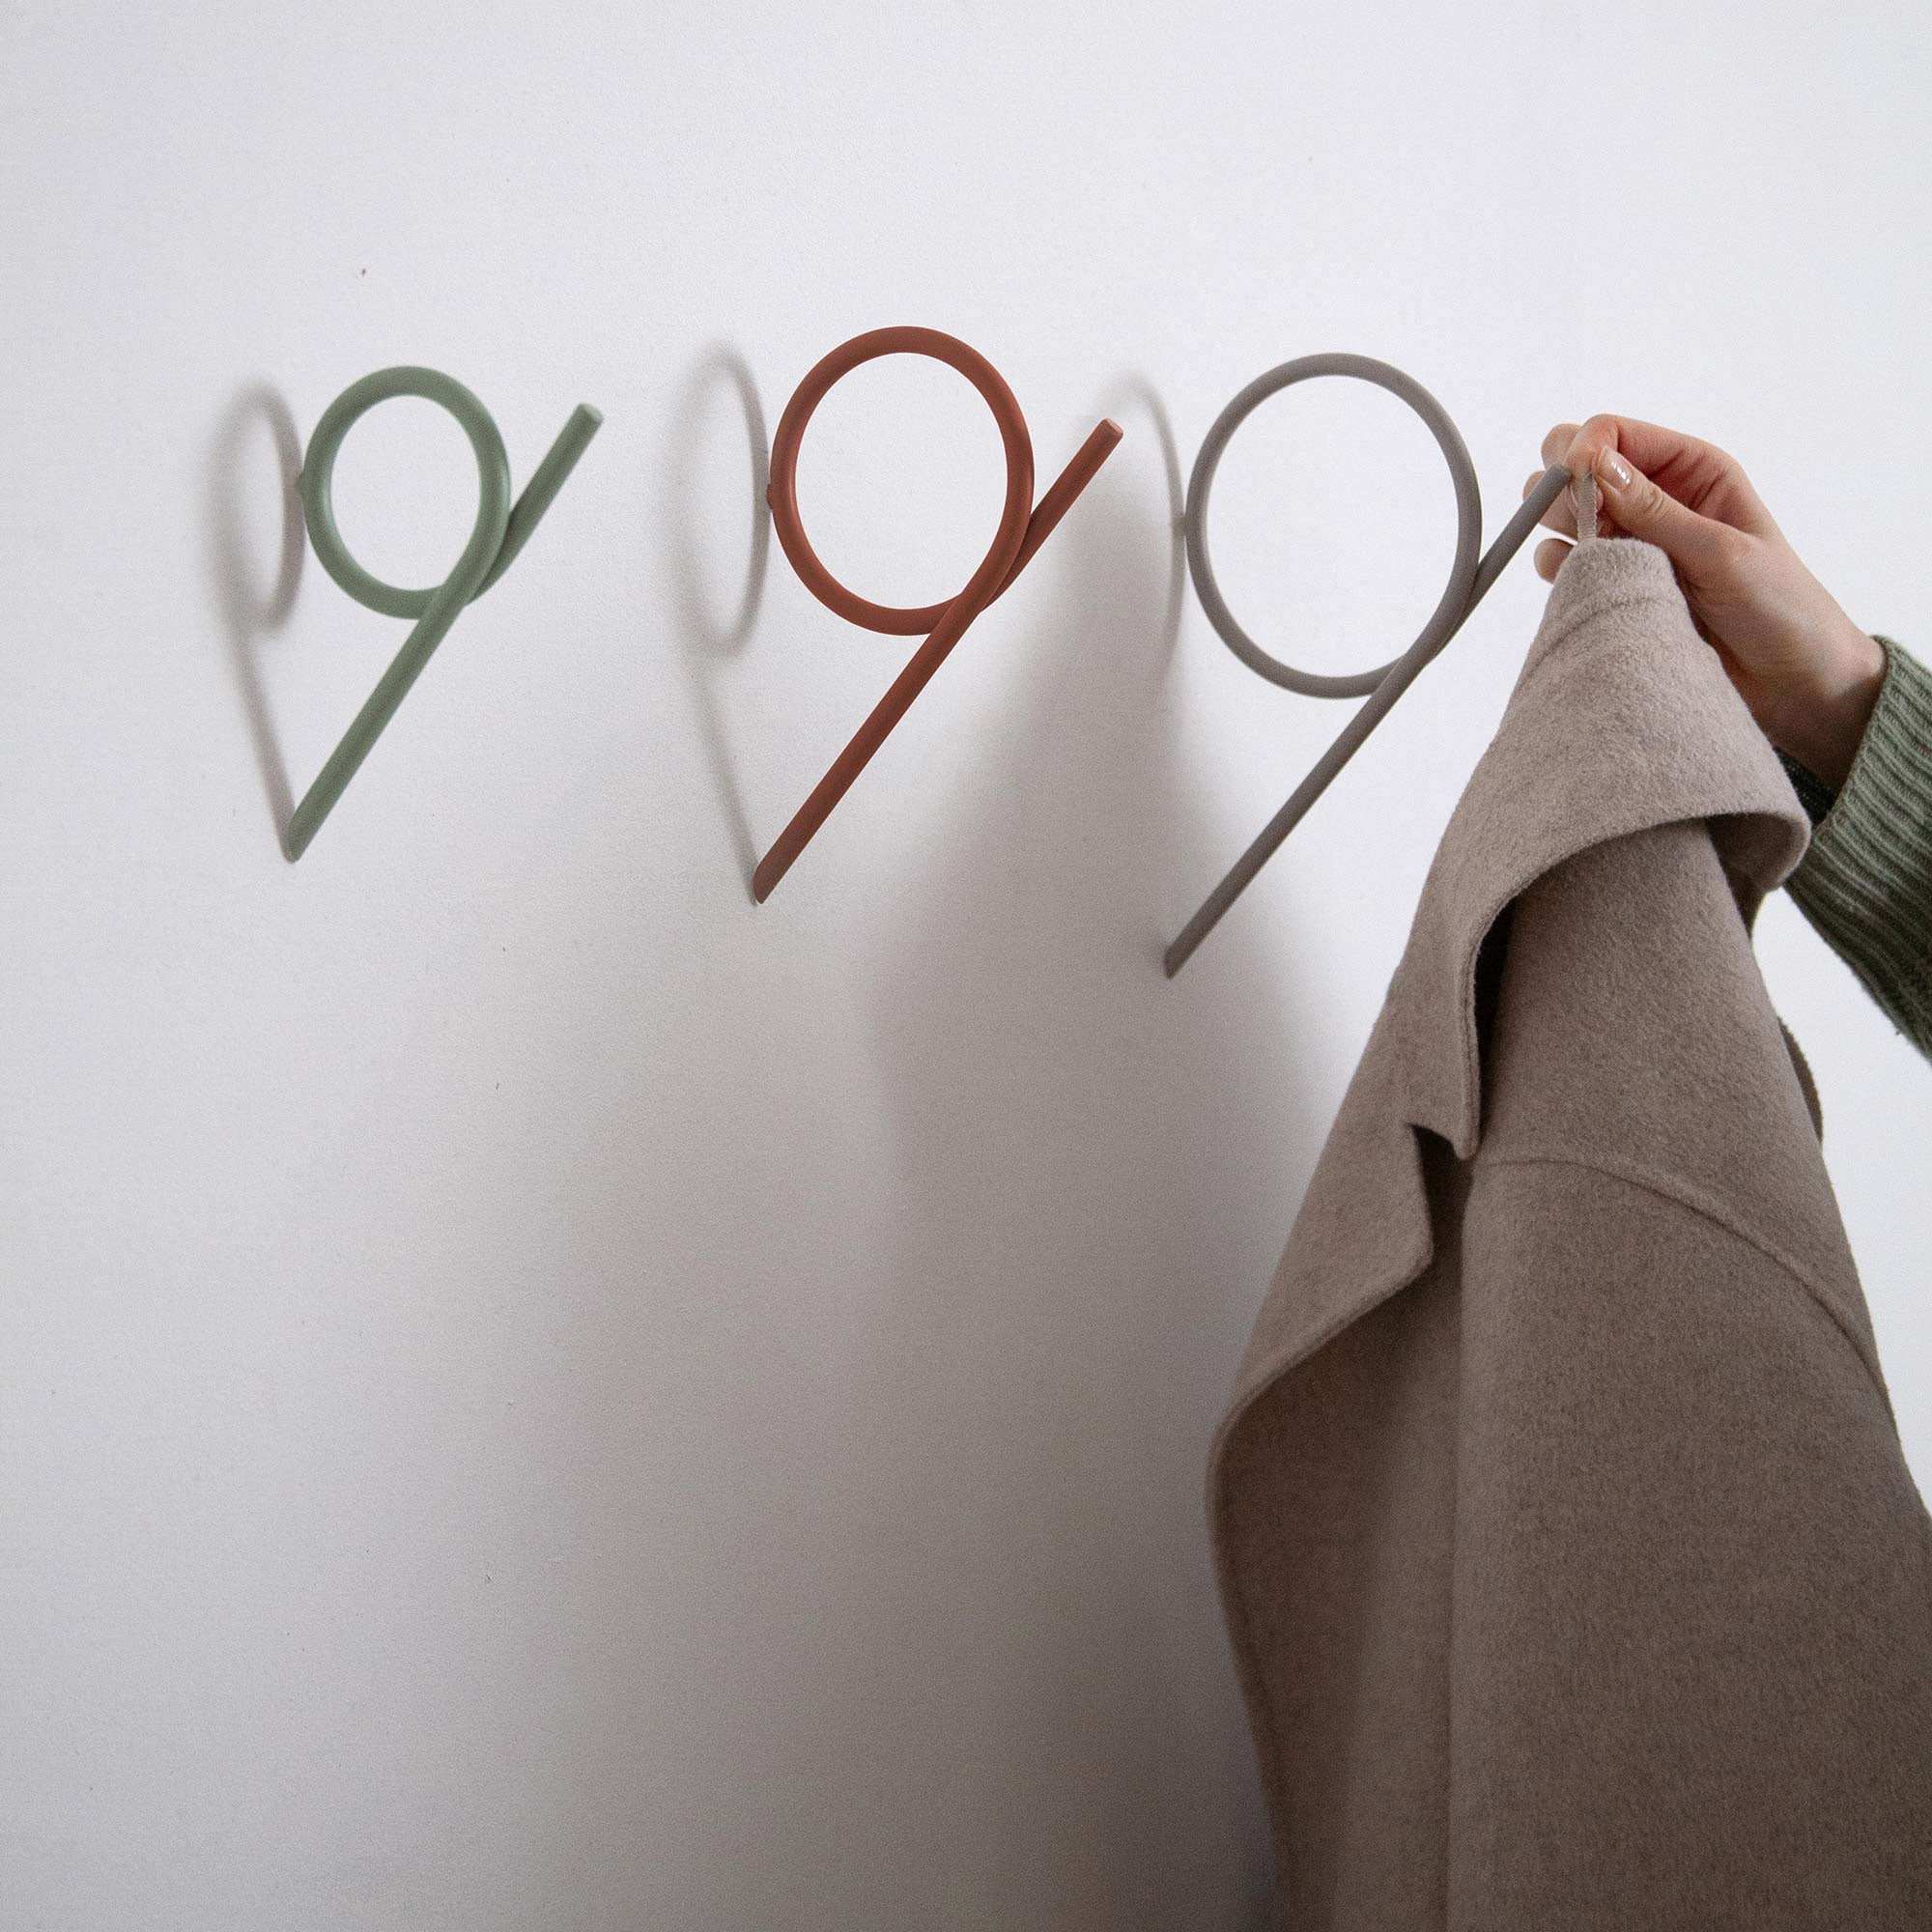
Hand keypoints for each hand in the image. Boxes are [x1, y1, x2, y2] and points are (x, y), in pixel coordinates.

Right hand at [1526, 417, 1886, 788]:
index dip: (1583, 450)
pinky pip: (1561, 565)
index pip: (1613, 433)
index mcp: (1691, 470)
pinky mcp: (1613, 586)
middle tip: (1582, 526)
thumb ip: (1653, 509)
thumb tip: (1593, 461)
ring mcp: (1629, 543)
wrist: (1788, 682)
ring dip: (1560, 531)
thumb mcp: (1721, 551)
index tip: (1576, 483)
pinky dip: (1560, 572)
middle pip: (1575, 468)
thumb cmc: (1777, 607)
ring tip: (1594, 562)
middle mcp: (1654, 499)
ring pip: (1559, 515)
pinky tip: (1588, 588)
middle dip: (1563, 490)